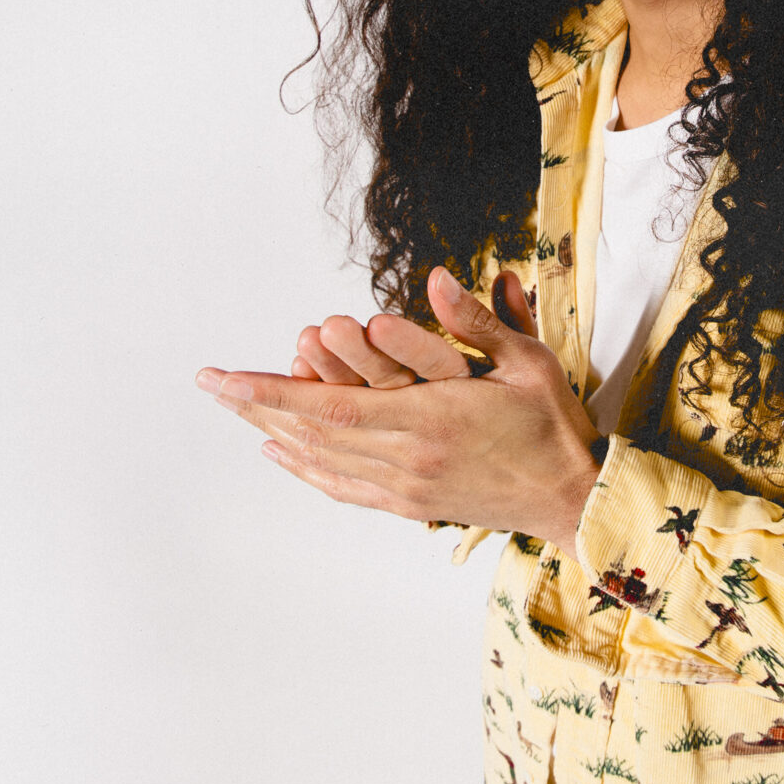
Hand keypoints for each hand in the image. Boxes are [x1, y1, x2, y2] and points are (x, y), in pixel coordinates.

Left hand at [195, 267, 601, 549]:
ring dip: (273, 431)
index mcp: (430, 420)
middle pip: (311, 433)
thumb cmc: (553, 426)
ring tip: (234, 408)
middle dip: (256, 405)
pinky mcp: (411, 505)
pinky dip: (305, 468)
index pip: (330, 406)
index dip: (272, 391)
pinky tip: (280, 450)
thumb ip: (478, 322)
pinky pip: (343, 487)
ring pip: (321, 460)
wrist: (573, 498)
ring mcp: (406, 488)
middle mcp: (407, 460)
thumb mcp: (527, 362)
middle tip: (210, 384)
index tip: (226, 377)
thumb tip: (438, 278)